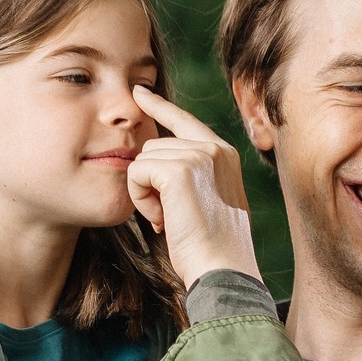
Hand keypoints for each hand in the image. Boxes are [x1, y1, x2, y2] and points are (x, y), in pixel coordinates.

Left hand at [126, 88, 260, 290]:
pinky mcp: (179, 169)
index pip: (184, 120)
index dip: (159, 106)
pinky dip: (139, 198)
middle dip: (151, 182)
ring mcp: (198, 155)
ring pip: (143, 159)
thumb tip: (154, 157)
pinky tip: (160, 219)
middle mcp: (214, 147)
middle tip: (168, 217)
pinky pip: (137, 171)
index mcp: (224, 153)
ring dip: (144, 193)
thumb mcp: (208, 200)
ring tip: (168, 219)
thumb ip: (191, 174)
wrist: (222, 267)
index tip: (140, 92)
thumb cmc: (212, 246)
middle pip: (155, 145)